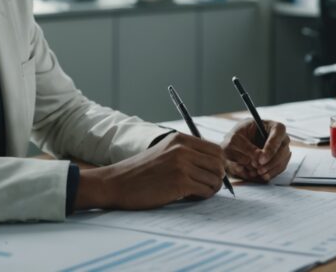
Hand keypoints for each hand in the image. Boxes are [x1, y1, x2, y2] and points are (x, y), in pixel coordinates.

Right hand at [74, 132, 225, 210]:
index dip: (218, 163)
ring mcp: (181, 165)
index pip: (215, 149)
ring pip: (214, 178)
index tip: (212, 173)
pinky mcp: (179, 182)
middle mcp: (182, 149)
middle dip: (218, 176)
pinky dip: (204, 196)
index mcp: (180, 139)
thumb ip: (185, 153)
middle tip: (209, 185)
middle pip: (219, 162)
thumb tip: (213, 163)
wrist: (116, 183)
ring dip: (211, 188)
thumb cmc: (140, 171)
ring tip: (199, 192)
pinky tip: (192, 197)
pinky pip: (205, 190)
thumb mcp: (163, 152)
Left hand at [222, 119, 290, 181]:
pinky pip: (279, 170)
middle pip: (283, 149)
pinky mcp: (279, 162)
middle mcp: (280, 138)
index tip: (261, 159)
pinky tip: (260, 175)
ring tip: (257, 172)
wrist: (235, 149)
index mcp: (270, 125)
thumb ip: (246, 147)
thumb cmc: (236, 139)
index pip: (279, 131)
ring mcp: (281, 150)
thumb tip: (258, 158)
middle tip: (258, 169)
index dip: (272, 146)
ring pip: (282, 161)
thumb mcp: (235, 140)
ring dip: (270, 169)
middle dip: (271, 162)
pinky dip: (270, 174)